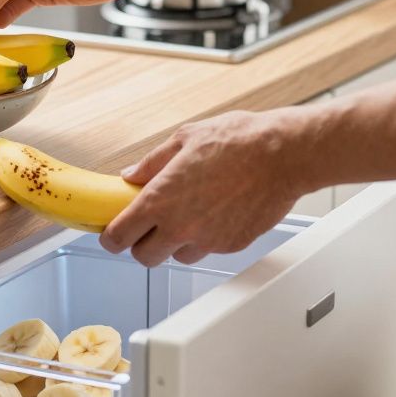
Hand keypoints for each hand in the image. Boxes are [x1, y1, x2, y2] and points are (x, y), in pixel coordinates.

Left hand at [99, 110, 310, 267]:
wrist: (284, 154)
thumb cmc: (239, 141)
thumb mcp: (184, 139)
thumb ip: (151, 163)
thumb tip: (131, 175)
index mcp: (160, 199)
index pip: (119, 236)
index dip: (111, 237)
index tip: (112, 232)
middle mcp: (181, 226)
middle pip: (144, 257)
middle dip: (142, 244)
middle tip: (148, 226)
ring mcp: (207, 240)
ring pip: (177, 256)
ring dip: (175, 242)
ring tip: (187, 215)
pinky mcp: (231, 246)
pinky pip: (207, 250)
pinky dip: (204, 239)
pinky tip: (213, 213)